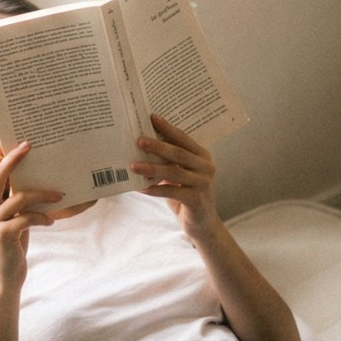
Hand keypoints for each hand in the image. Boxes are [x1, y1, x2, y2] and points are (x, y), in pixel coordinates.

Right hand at [0, 140, 63, 290]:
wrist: (3, 280)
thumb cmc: (10, 247)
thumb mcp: (9, 221)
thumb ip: (12, 202)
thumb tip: (29, 180)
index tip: (6, 137)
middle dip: (14, 158)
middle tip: (29, 144)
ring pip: (18, 196)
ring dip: (42, 193)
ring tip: (59, 195)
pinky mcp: (3, 233)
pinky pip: (27, 217)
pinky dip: (42, 217)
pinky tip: (50, 222)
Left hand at [133, 114, 223, 241]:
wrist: (202, 224)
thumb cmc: (186, 195)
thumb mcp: (178, 175)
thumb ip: (168, 162)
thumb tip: (141, 146)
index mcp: (202, 155)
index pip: (183, 138)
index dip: (167, 128)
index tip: (151, 117)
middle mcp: (206, 167)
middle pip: (178, 152)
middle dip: (157, 145)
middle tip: (138, 140)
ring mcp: (203, 183)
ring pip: (174, 171)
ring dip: (152, 168)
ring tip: (133, 166)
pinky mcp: (197, 199)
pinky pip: (173, 191)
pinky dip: (156, 189)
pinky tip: (141, 188)